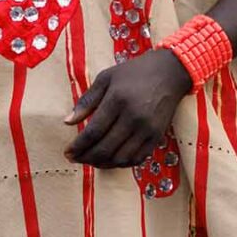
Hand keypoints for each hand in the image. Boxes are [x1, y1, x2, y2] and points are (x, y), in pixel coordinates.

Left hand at [64, 49, 192, 168]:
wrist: (169, 72)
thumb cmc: (134, 73)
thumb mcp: (106, 78)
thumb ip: (86, 100)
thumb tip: (67, 122)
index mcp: (117, 100)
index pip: (93, 131)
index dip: (78, 146)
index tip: (67, 152)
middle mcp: (133, 117)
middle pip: (105, 148)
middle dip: (86, 157)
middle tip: (75, 159)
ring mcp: (147, 129)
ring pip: (120, 158)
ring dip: (102, 164)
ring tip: (90, 160)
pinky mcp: (157, 136)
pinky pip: (137, 159)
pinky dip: (121, 164)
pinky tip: (110, 160)